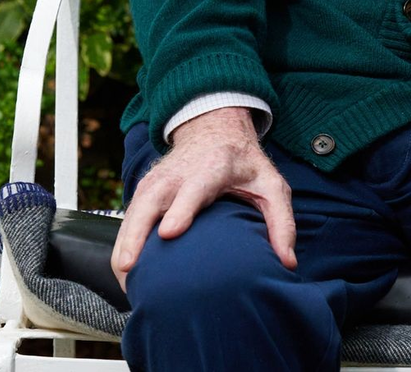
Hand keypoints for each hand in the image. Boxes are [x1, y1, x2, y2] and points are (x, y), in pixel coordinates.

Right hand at [111, 106, 295, 290]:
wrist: (216, 128)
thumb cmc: (244, 163)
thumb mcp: (271, 184)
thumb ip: (281, 222)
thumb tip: (287, 262)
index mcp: (213, 167)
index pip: (195, 189)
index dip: (181, 210)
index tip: (169, 233)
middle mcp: (179, 173)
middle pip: (151, 201)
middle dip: (137, 233)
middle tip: (129, 267)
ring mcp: (157, 181)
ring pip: (132, 213)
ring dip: (125, 245)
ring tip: (125, 282)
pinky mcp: (143, 190)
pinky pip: (127, 220)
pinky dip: (124, 244)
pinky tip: (126, 273)